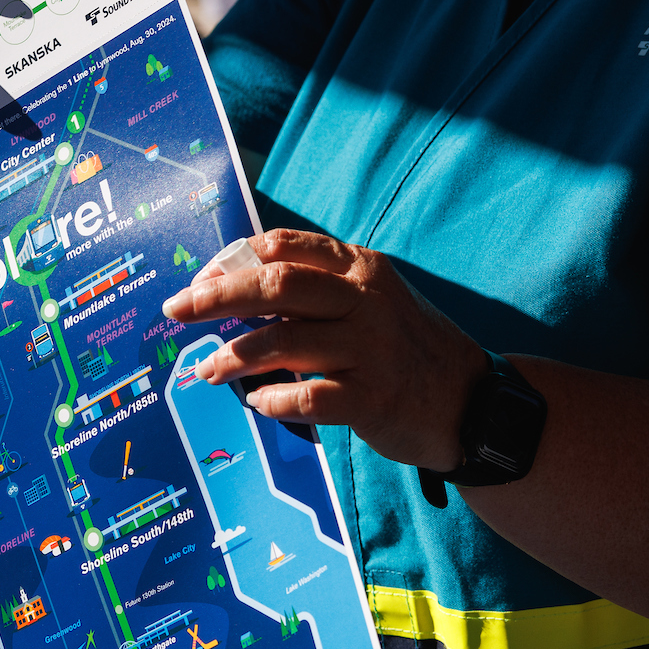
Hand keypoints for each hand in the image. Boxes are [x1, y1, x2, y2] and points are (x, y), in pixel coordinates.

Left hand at [164, 230, 488, 471]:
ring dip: (233, 356)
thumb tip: (234, 289)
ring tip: (207, 369)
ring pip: (282, 341)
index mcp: (361, 268)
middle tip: (175, 311)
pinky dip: (272, 399)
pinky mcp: (373, 398)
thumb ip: (314, 290)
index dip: (233, 260)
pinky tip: (257, 402)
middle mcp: (366, 301)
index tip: (199, 280)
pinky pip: (306, 396)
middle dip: (216, 297)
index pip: (286, 246)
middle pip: (275, 286)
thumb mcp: (370, 300)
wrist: (472, 402)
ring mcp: (371, 349)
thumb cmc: (405, 348)